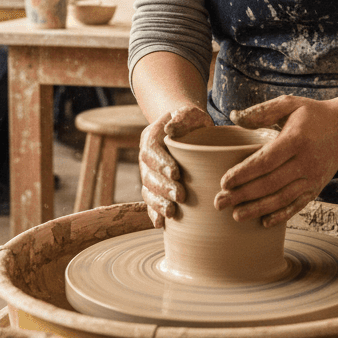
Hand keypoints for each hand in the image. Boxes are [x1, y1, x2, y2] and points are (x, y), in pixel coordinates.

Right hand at [139, 105, 212, 226]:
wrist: (189, 131)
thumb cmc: (192, 122)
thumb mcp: (191, 114)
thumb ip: (183, 117)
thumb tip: (169, 128)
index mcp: (151, 137)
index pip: (150, 150)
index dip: (160, 163)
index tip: (176, 173)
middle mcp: (146, 157)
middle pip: (148, 174)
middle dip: (162, 187)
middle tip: (181, 196)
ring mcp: (149, 173)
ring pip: (147, 190)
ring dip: (157, 203)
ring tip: (172, 212)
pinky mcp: (155, 187)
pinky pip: (150, 202)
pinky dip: (154, 213)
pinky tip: (161, 223)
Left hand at [220, 95, 337, 228]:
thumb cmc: (312, 114)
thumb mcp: (289, 104)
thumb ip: (261, 111)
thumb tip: (233, 116)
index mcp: (296, 139)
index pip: (266, 161)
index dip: (244, 173)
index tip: (224, 182)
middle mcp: (307, 161)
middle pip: (270, 184)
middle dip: (243, 195)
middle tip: (219, 202)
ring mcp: (313, 178)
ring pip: (282, 199)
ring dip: (258, 209)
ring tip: (235, 215)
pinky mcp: (317, 188)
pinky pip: (298, 205)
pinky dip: (281, 216)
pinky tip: (264, 222)